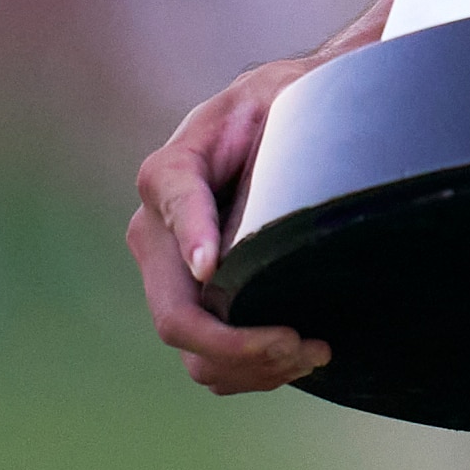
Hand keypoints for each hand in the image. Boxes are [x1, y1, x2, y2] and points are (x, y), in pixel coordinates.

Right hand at [127, 57, 327, 393]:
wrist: (272, 120)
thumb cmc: (283, 104)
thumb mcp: (283, 97)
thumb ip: (278, 125)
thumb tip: (285, 183)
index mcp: (170, 173)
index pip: (175, 207)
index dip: (194, 241)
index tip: (212, 268)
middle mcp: (156, 231)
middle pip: (176, 313)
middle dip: (238, 342)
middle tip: (303, 343)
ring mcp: (169, 275)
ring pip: (190, 349)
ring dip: (249, 367)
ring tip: (313, 351)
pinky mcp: (191, 302)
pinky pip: (206, 359)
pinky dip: (248, 372)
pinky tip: (296, 357)